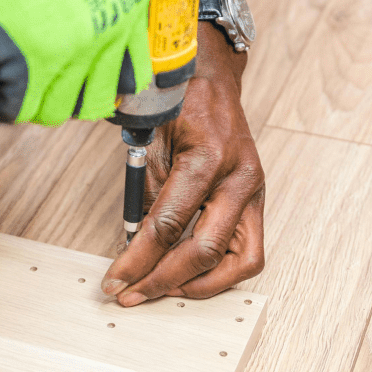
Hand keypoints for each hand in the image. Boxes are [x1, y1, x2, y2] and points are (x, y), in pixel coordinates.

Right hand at [0, 0, 152, 125]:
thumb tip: (82, 22)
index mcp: (126, 3)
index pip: (130, 70)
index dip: (103, 77)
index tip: (84, 76)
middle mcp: (105, 32)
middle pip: (95, 97)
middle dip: (68, 92)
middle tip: (43, 79)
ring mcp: (68, 54)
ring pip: (56, 109)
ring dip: (34, 98)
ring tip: (13, 75)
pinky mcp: (25, 67)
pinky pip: (16, 107)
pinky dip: (1, 97)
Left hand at [101, 24, 264, 304]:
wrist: (212, 76)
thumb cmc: (179, 101)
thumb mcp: (151, 140)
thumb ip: (146, 193)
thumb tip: (133, 245)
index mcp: (209, 157)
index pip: (169, 224)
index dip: (138, 259)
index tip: (114, 280)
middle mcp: (240, 177)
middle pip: (204, 250)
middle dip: (163, 279)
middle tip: (131, 294)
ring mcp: (255, 191)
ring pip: (239, 261)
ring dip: (198, 283)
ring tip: (161, 290)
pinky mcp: (257, 201)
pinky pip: (247, 252)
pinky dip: (219, 271)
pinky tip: (188, 275)